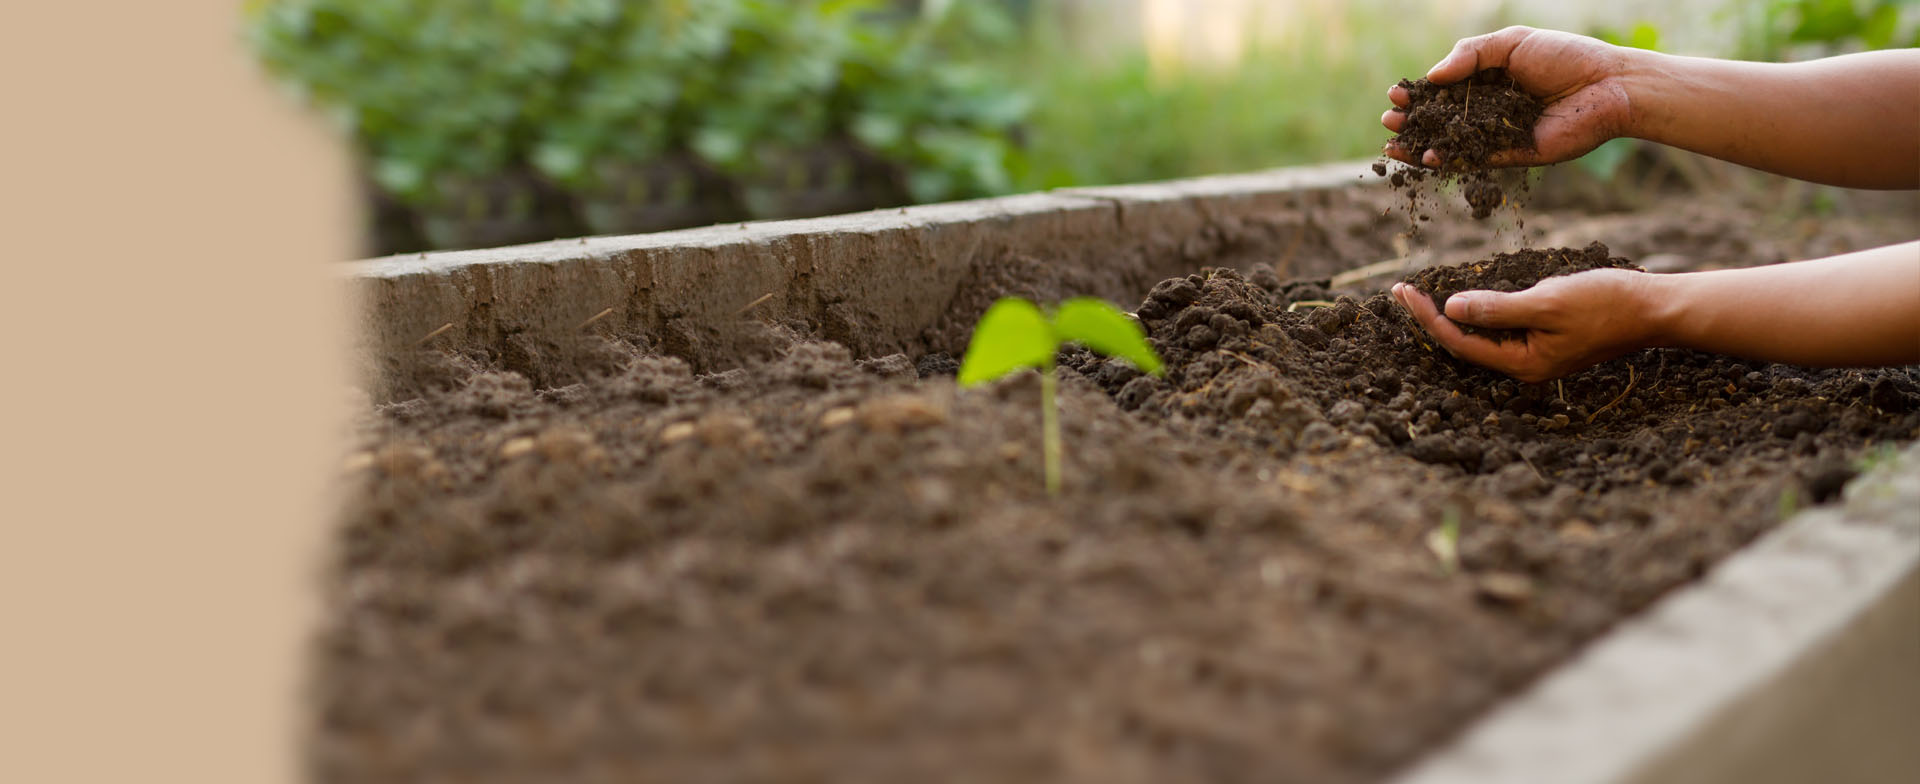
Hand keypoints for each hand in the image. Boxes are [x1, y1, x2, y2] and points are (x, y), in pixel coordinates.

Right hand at [1381, 26, 1635, 168]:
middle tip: (1389, 120)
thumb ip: (1470, 55)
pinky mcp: (1513, 155)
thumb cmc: (1566, 57)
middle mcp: (1491, 109)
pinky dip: (1450, 161)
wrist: (1609, 85)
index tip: (1396, 93)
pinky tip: (1427, 158)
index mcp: (1490, 80)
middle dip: (1413, 121)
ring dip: (1422, 146)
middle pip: (1442, 119)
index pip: (1445, 89)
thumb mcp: (1512, 43)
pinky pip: (1475, 160)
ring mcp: (1500, 134)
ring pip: (1452, 143)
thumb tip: (1432, 76)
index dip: (1419, 93)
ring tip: (1394, 146)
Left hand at [1390, 269, 1662, 381]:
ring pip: (1482, 338)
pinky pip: (1502, 330)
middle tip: (1401, 291)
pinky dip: (1480, 313)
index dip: (1427, 317)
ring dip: (1452, 316)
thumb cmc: (1605, 303)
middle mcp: (1525, 366)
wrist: (1654, 308)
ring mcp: (1536, 355)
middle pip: (1465, 344)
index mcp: (1522, 364)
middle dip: (1431, 318)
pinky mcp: (1546, 341)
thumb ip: (1498, 309)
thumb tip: (1452, 308)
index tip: (1403, 291)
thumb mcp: (1546, 302)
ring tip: (1422, 295)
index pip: (1459, 342)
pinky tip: (1467, 298)